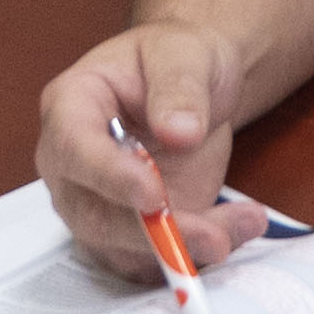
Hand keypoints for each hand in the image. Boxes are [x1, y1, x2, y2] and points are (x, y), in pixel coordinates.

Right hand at [36, 21, 264, 276]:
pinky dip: (199, 253)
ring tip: (243, 225)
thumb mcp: (182, 53)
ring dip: (184, 250)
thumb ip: (179, 88)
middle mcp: (73, 167)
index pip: (73, 150)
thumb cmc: (174, 60)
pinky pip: (154, 260)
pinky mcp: (129, 235)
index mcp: (70, 107)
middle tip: (212, 236)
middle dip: (151, 235)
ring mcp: (97, 206)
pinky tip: (240, 228)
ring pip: (124, 249)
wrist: (192, 85)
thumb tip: (178, 132)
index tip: (152, 193)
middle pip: (92, 216)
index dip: (109, 177)